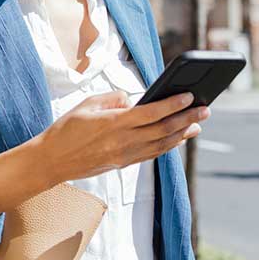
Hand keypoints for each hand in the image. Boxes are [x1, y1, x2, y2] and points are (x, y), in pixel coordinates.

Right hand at [37, 90, 209, 183]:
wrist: (52, 160)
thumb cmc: (66, 129)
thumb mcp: (86, 104)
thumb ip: (113, 99)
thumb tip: (132, 100)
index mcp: (114, 123)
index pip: (151, 113)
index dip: (173, 104)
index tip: (189, 96)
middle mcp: (123, 141)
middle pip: (163, 130)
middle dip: (187, 118)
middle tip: (205, 109)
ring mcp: (125, 155)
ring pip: (162, 145)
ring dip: (182, 134)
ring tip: (198, 124)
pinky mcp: (123, 164)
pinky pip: (152, 154)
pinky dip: (168, 146)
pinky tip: (177, 139)